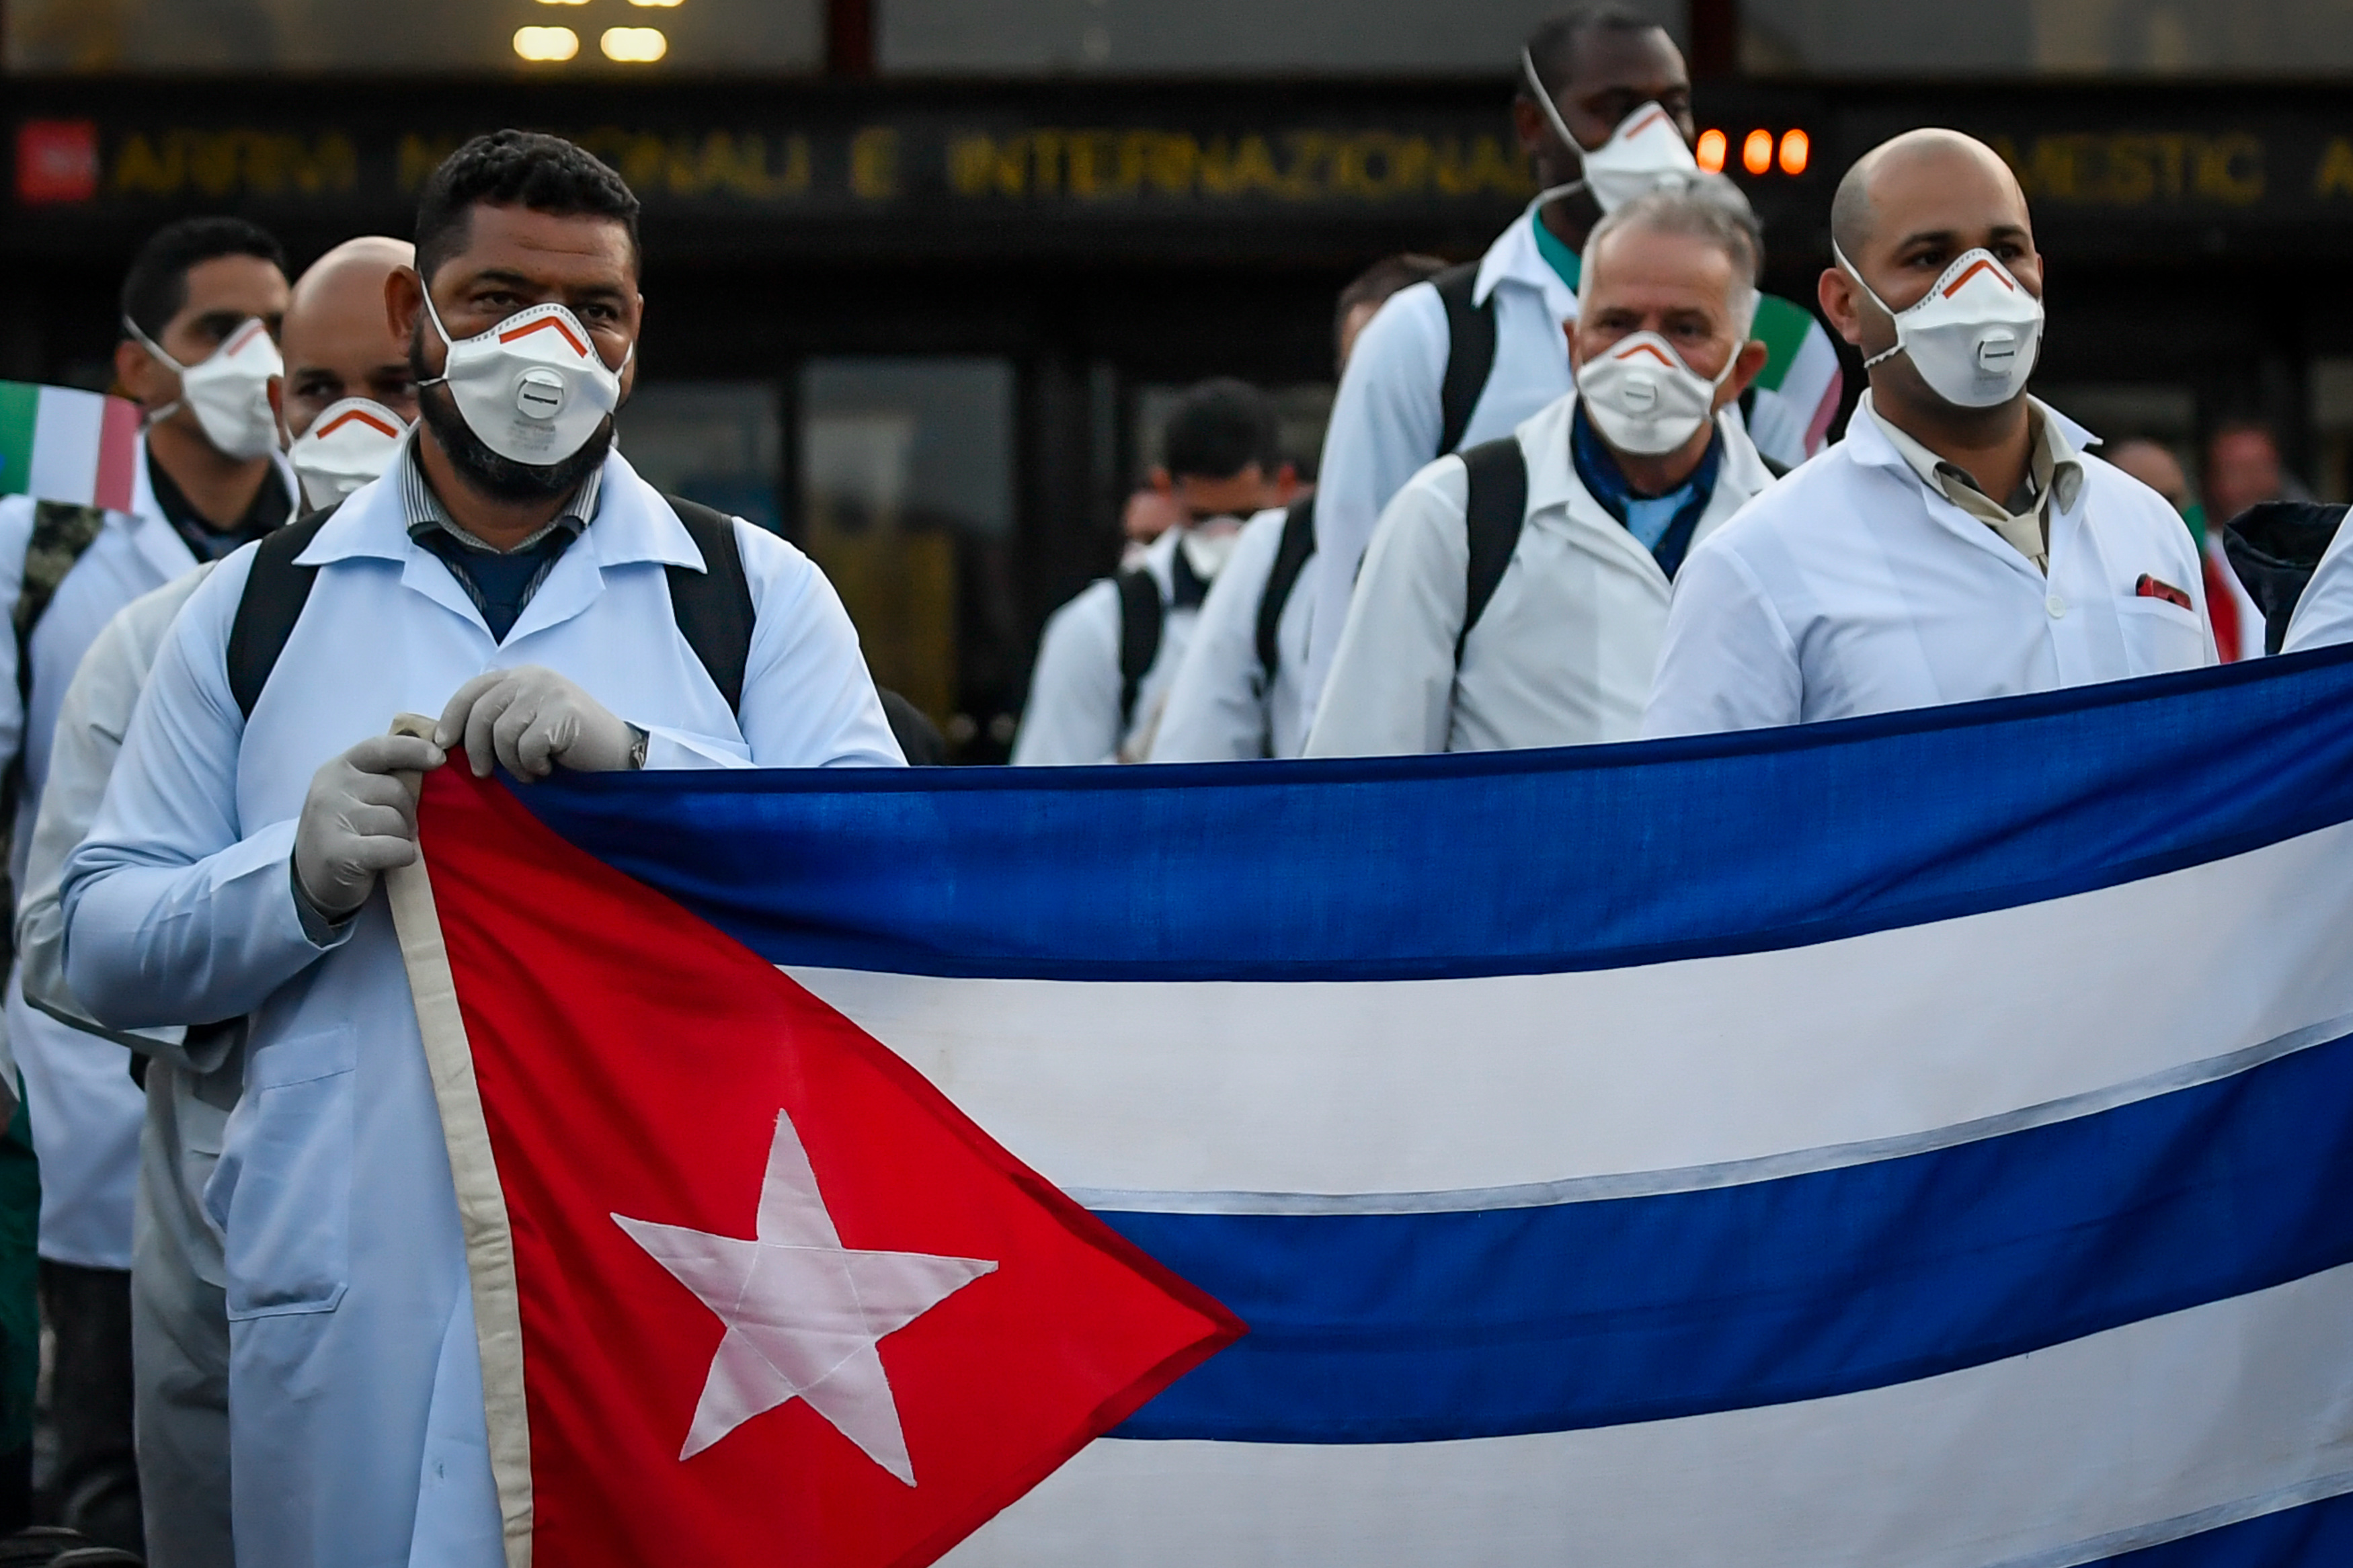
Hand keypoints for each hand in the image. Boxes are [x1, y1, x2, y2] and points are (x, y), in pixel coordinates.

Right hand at [294, 734, 444, 919]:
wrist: (311, 879)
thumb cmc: (346, 832)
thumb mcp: (355, 794)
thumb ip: (382, 776)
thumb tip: (434, 756)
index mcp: (338, 769)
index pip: (381, 748)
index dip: (414, 750)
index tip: (439, 758)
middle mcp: (330, 789)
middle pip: (395, 790)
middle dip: (407, 812)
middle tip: (397, 829)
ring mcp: (332, 820)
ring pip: (396, 821)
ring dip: (402, 837)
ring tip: (384, 846)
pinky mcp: (340, 853)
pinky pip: (395, 848)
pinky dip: (402, 856)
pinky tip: (390, 861)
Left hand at [434, 666, 636, 780]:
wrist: (618, 756)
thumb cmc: (567, 747)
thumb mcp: (525, 723)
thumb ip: (496, 718)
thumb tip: (448, 737)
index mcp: (520, 676)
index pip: (472, 690)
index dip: (452, 718)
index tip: (443, 744)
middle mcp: (533, 677)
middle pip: (481, 713)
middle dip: (475, 749)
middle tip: (484, 773)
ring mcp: (550, 692)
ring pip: (502, 733)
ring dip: (510, 762)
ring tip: (529, 771)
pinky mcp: (564, 712)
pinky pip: (526, 747)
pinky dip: (531, 766)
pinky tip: (547, 768)